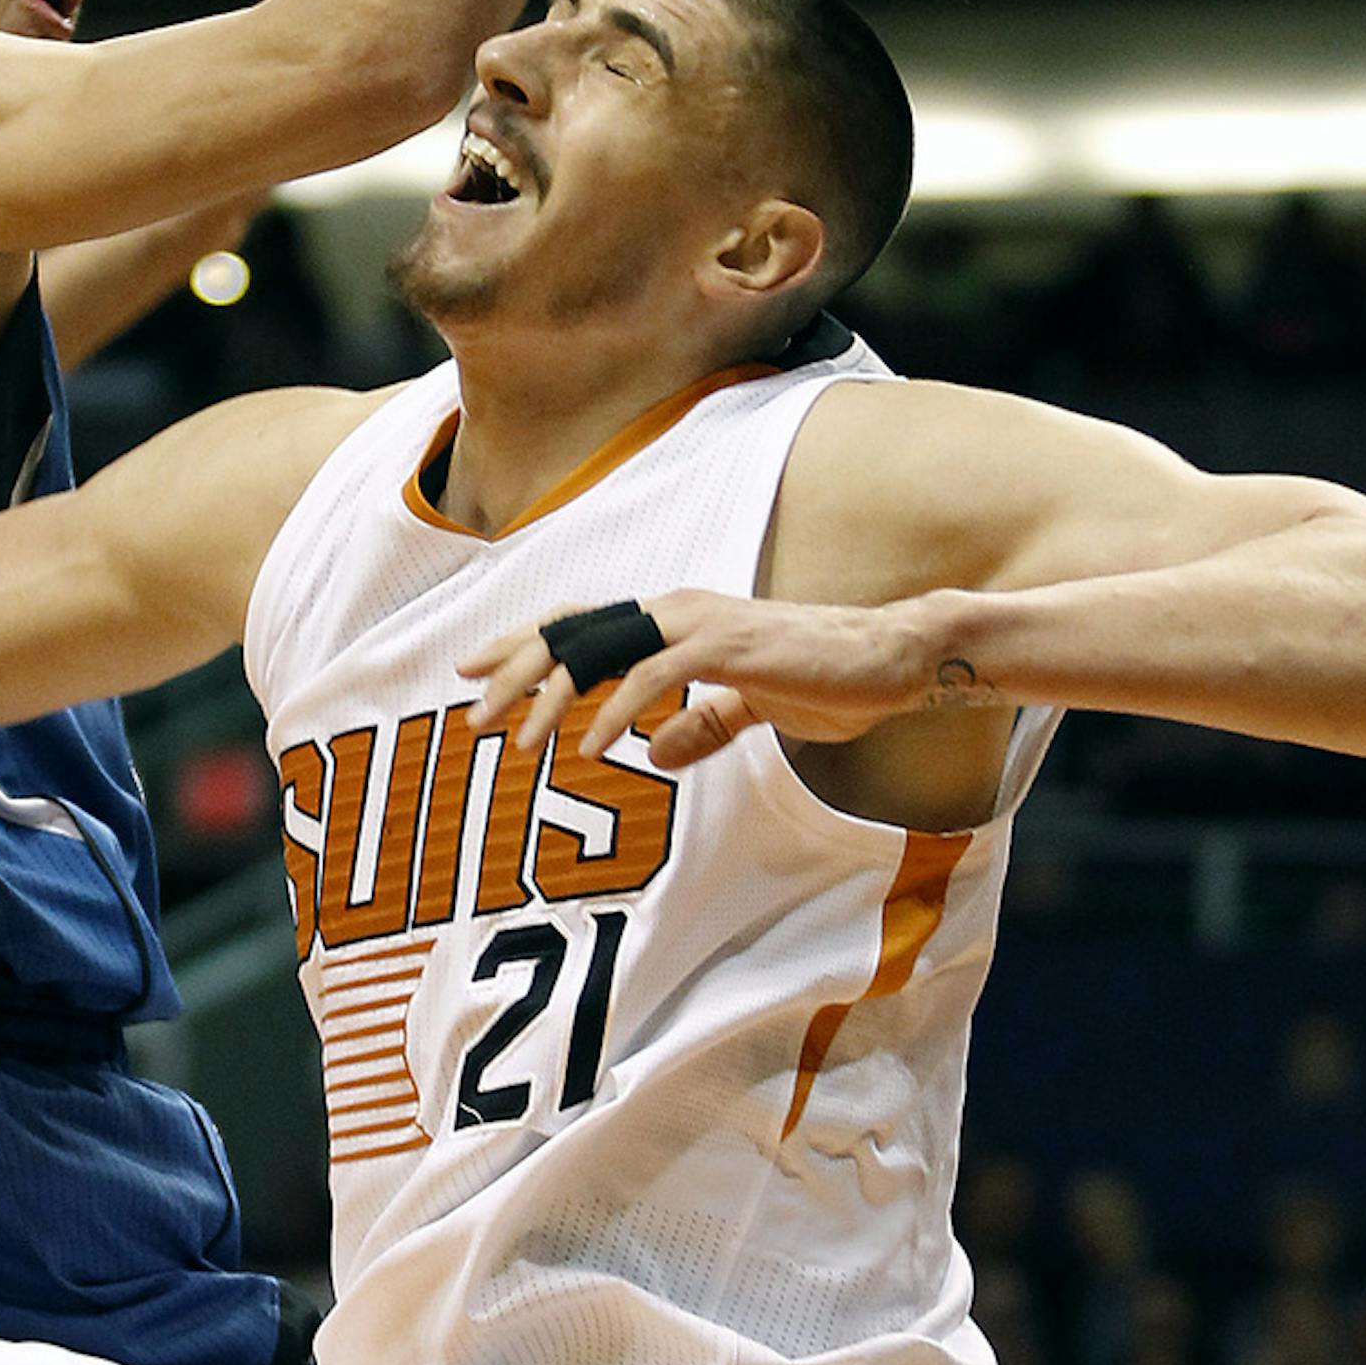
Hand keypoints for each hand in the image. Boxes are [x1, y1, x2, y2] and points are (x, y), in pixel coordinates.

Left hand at [464, 586, 994, 766]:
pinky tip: (589, 747)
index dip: (526, 648)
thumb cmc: (828, 681)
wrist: (891, 661)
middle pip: (575, 634)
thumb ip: (704, 725)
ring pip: (602, 652)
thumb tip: (656, 754)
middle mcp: (678, 610)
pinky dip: (615, 710)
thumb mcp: (751, 710)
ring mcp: (700, 623)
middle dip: (515, 673)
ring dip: (552, 697)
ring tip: (519, 743)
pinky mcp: (726, 647)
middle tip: (473, 716)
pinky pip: (654, 675)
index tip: (476, 675)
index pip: (584, 626)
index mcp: (677, 620)